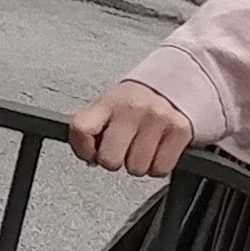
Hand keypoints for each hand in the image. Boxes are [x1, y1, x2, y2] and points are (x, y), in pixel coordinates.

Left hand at [67, 78, 194, 178]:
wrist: (178, 81)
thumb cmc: (136, 101)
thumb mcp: (108, 104)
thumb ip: (89, 122)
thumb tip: (69, 140)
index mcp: (108, 101)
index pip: (79, 129)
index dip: (82, 149)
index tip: (91, 151)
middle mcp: (132, 107)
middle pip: (110, 160)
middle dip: (114, 160)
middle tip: (122, 149)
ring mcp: (157, 118)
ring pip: (136, 169)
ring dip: (138, 164)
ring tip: (142, 146)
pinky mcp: (179, 130)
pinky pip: (160, 170)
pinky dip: (158, 166)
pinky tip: (157, 149)